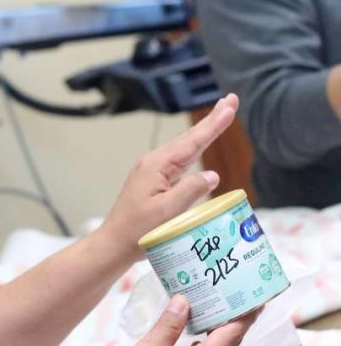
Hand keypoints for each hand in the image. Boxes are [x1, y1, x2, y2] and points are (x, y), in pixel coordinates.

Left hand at [100, 93, 238, 258]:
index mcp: (156, 166)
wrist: (114, 244)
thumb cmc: (137, 231)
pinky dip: (194, 150)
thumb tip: (212, 175)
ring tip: (220, 117)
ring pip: (184, 149)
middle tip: (231, 100)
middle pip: (188, 139)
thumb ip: (190, 191)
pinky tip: (198, 148)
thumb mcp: (167, 212)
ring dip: (203, 133)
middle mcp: (154, 164)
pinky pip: (179, 162)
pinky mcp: (154, 183)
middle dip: (211, 121)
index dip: (213, 124)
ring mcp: (152, 173)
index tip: (230, 104)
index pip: (192, 141)